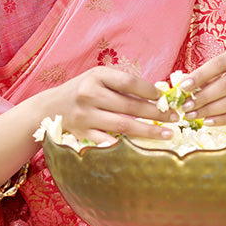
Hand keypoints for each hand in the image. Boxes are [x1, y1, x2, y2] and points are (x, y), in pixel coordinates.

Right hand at [47, 66, 174, 144]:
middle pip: (130, 105)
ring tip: (167, 134)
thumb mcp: (98, 79)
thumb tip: (157, 96)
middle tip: (175, 118)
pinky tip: (141, 150)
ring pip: (123, 125)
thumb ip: (122, 85)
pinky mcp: (82, 133)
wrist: (50, 107)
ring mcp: (86, 115)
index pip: (129, 82)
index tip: (164, 98)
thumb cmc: (81, 90)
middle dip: (156, 112)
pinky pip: (107, 141)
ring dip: (148, 130)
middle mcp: (90, 94)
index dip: (149, 90)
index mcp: (96, 76)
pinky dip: (125, 146)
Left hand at [178, 46, 225, 132]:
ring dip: (210, 110)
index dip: (200, 75)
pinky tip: (209, 122)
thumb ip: (209, 79)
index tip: (183, 87)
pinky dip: (223, 119)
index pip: (220, 62)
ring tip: (193, 115)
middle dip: (203, 96)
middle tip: (186, 106)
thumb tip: (183, 84)